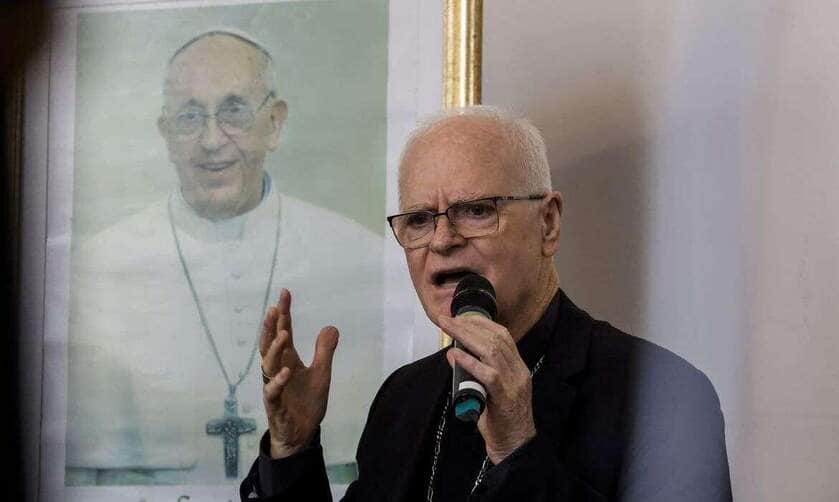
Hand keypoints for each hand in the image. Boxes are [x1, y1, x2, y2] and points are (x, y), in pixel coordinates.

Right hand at [260, 288, 338, 458]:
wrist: (300, 434)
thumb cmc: (306, 402)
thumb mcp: (321, 374)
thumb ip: (324, 351)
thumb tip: (331, 326)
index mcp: (287, 360)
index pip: (283, 332)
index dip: (284, 313)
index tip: (284, 293)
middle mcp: (277, 369)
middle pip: (269, 343)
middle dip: (271, 325)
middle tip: (274, 307)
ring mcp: (274, 386)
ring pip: (268, 364)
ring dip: (275, 348)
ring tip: (283, 333)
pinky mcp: (275, 405)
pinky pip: (274, 392)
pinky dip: (278, 381)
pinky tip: (286, 371)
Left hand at [439, 314, 535, 464]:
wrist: (515, 446)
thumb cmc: (501, 420)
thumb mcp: (493, 390)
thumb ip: (480, 373)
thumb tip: (457, 356)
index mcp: (518, 368)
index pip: (503, 335)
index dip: (482, 322)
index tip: (462, 316)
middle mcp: (519, 371)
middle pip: (495, 338)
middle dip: (469, 325)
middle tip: (448, 318)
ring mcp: (514, 383)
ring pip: (491, 351)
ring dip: (466, 337)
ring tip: (448, 328)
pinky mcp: (504, 397)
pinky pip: (487, 374)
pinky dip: (469, 362)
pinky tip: (455, 354)